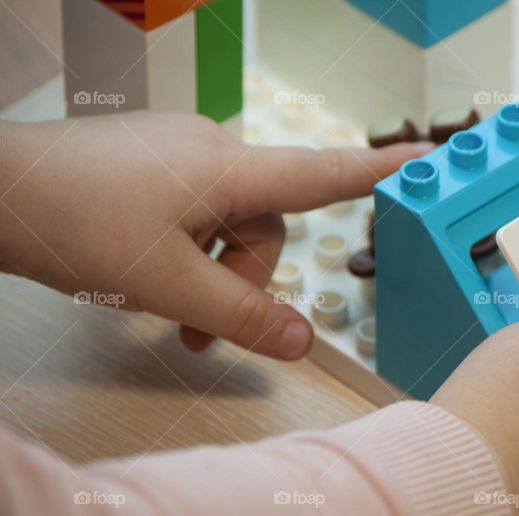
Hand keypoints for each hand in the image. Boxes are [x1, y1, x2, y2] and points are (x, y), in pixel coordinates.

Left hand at [0, 113, 430, 358]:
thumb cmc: (74, 224)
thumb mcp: (167, 285)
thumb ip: (241, 316)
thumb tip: (303, 343)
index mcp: (227, 171)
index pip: (322, 172)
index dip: (379, 171)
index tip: (428, 160)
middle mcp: (211, 151)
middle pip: (264, 224)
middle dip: (242, 282)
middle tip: (201, 333)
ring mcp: (178, 154)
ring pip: (226, 223)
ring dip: (210, 275)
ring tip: (172, 319)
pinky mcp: (151, 162)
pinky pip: (194, 210)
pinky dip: (188, 251)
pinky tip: (151, 275)